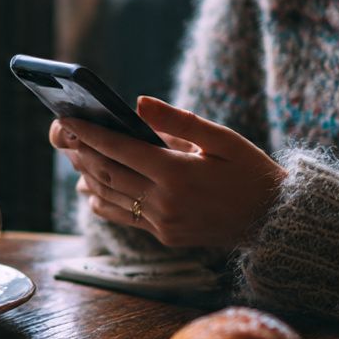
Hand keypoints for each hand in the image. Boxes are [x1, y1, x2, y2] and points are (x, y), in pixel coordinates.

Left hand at [49, 97, 285, 248]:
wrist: (273, 219)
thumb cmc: (250, 171)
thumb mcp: (222, 139)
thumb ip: (178, 121)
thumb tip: (138, 103)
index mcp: (177, 173)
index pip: (120, 149)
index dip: (90, 133)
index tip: (67, 119)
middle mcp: (165, 202)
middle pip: (109, 174)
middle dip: (83, 153)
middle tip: (65, 135)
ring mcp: (164, 223)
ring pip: (112, 197)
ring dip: (89, 176)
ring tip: (75, 157)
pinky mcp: (166, 236)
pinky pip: (125, 217)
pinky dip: (104, 201)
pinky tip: (92, 189)